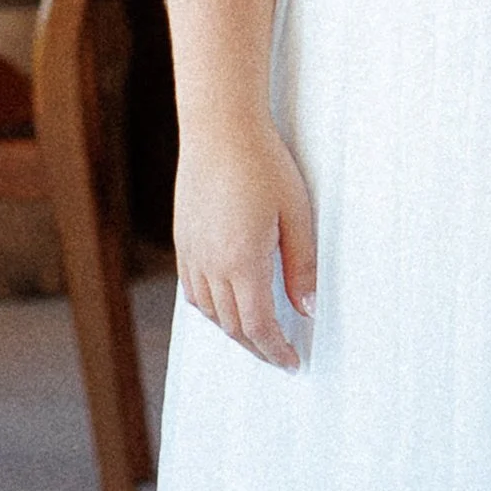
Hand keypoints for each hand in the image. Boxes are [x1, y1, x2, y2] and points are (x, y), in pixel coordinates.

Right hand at [175, 120, 317, 365]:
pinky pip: (193, 291)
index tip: (291, 363)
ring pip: (210, 313)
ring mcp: (192, 253)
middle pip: (233, 326)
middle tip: (279, 357)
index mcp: (242, 262)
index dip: (276, 350)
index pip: (259, 326)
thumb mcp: (297, 214)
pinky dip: (211, 309)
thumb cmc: (263, 164)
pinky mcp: (183, 240)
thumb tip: (306, 308)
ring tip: (257, 336)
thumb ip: (302, 266)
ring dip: (234, 332)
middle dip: (257, 348)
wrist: (219, 128)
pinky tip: (227, 306)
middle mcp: (211, 265)